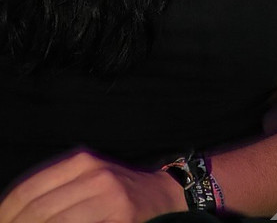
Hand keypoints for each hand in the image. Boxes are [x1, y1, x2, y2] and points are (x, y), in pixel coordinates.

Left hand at [0, 151, 185, 222]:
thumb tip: (14, 212)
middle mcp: (93, 173)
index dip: (6, 210)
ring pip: (56, 222)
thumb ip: (56, 188)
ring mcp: (108, 195)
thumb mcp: (87, 176)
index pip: (30, 187)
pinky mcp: (119, 216)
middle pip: (39, 208)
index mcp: (80, 160)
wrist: (162, 192)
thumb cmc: (117, 190)